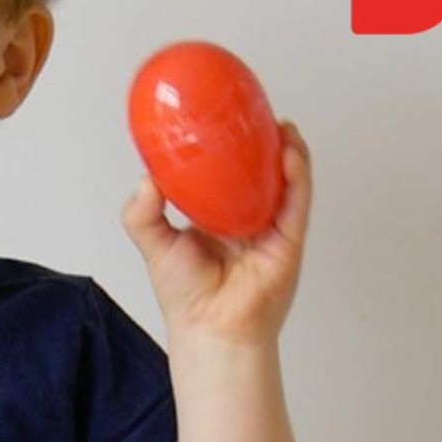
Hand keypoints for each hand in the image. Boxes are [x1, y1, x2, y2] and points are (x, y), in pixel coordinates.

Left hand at [121, 122, 312, 345]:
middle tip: (255, 113)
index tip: (223, 118)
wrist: (210, 328)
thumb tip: (147, 176)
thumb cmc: (185, 295)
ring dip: (287, 150)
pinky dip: (297, 175)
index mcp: (217, 216)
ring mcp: (272, 227)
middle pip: (261, 171)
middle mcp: (247, 218)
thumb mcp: (152, 241)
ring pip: (286, 180)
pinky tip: (289, 152)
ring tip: (280, 125)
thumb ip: (143, 210)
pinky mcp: (289, 239)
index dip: (228, 146)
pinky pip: (298, 200)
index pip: (227, 173)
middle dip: (263, 142)